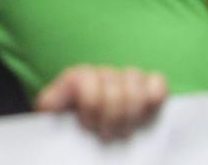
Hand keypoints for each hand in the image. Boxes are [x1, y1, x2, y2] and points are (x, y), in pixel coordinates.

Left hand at [35, 65, 166, 140]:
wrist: (87, 129)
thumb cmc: (72, 125)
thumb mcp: (55, 115)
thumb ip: (52, 104)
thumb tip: (50, 104)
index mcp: (77, 78)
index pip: (89, 84)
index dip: (91, 110)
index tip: (89, 126)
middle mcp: (101, 74)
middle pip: (116, 90)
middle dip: (114, 118)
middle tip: (109, 133)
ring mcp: (125, 78)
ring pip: (135, 81)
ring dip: (133, 112)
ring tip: (125, 128)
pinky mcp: (148, 86)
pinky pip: (158, 82)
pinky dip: (155, 97)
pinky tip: (147, 111)